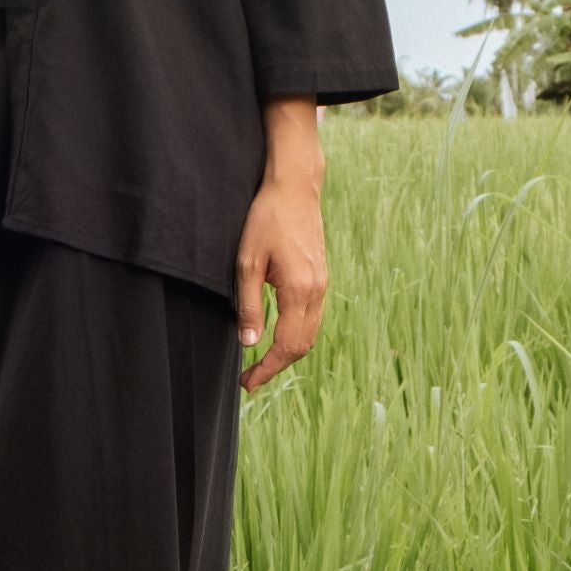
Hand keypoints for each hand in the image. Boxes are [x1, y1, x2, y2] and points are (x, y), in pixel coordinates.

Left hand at [236, 98, 326, 394]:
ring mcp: (322, 285)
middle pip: (302, 346)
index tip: (247, 383)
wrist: (295, 188)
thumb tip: (248, 343)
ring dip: (287, 353)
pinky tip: (277, 336)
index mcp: (300, 290)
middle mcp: (317, 292)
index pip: (287, 346)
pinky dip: (297, 336)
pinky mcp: (320, 277)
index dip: (267, 369)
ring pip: (310, 334)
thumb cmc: (266, 219)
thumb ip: (249, 305)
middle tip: (250, 379)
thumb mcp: (247, 262)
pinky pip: (313, 318)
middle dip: (277, 366)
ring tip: (261, 363)